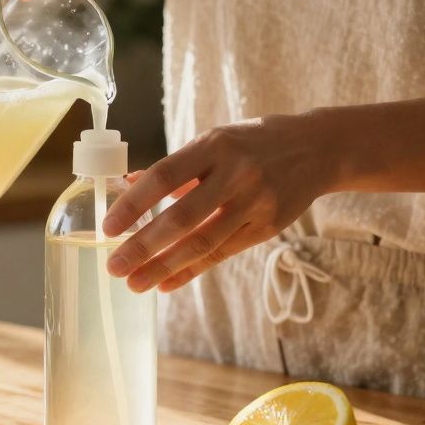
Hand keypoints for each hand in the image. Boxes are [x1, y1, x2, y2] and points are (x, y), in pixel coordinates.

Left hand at [101, 114, 341, 292]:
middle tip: (114, 266)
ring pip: (203, 242)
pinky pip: (223, 254)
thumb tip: (128, 185)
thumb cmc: (253, 143)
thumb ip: (176, 167)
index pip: (164, 177)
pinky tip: (167, 283)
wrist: (317, 149)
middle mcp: (236, 174)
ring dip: (164, 267)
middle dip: (143, 246)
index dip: (133, 204)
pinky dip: (192, 270)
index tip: (108, 226)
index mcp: (214, 146)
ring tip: (135, 283)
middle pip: (181, 217)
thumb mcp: (215, 141)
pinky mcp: (269, 226)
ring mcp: (255, 202)